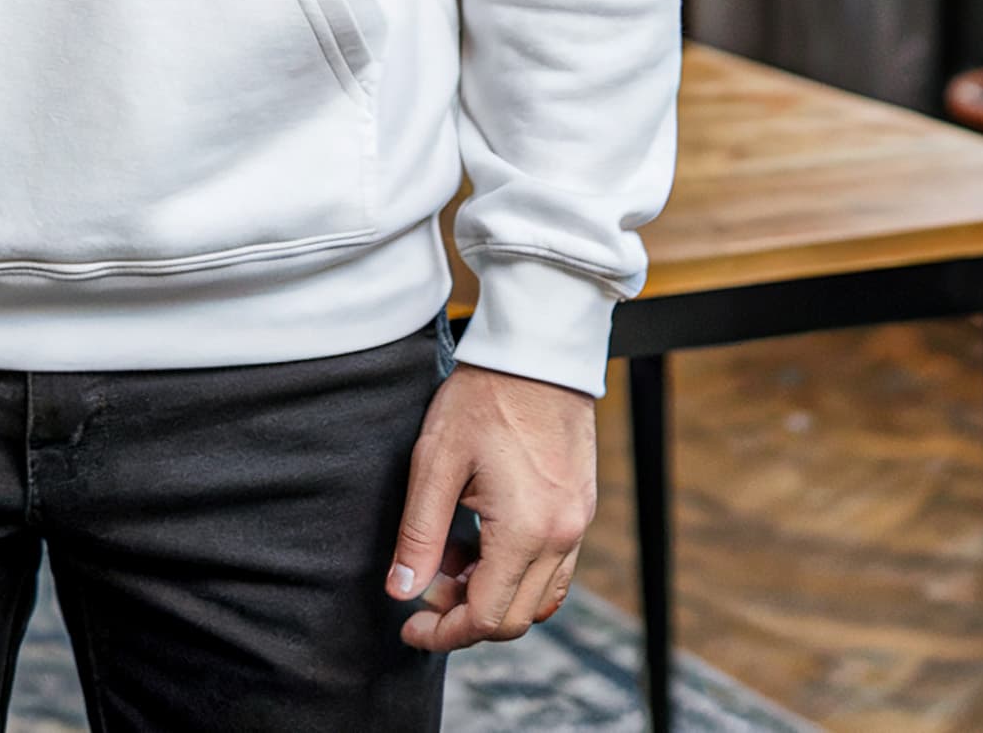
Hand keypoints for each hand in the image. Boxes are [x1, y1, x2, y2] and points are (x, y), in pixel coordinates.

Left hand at [385, 361, 596, 649]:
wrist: (535, 350)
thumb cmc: (483, 397)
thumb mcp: (435, 462)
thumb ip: (419, 533)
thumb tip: (402, 591)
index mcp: (526, 532)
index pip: (488, 618)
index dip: (444, 632)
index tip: (410, 626)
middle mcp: (562, 537)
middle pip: (516, 617)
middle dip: (465, 615)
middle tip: (425, 583)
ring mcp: (578, 523)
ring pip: (538, 597)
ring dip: (492, 593)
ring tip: (450, 555)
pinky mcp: (580, 506)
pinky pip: (553, 566)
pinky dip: (516, 569)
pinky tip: (480, 537)